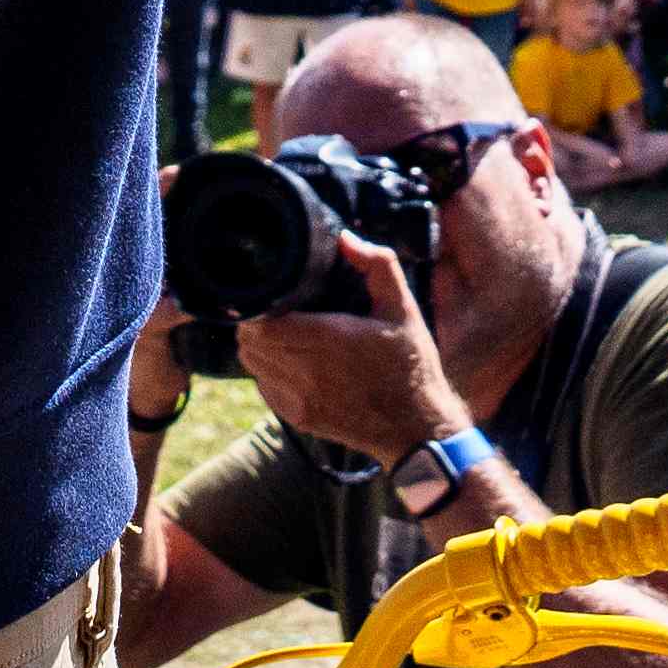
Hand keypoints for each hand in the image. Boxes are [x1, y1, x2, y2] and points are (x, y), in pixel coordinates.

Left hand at [228, 233, 476, 474]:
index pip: (264, 323)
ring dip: (258, 346)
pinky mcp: (300, 419)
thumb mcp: (404, 309)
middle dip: (256, 322)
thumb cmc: (411, 365)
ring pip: (252, 364)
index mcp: (332, 339)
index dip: (260, 305)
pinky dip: (268, 371)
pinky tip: (290, 361)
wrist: (417, 429)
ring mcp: (302, 400)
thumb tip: (344, 239)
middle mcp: (310, 373)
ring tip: (279, 333)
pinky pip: (264, 388)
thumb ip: (377, 265)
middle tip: (274, 310)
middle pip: (250, 342)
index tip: (273, 294)